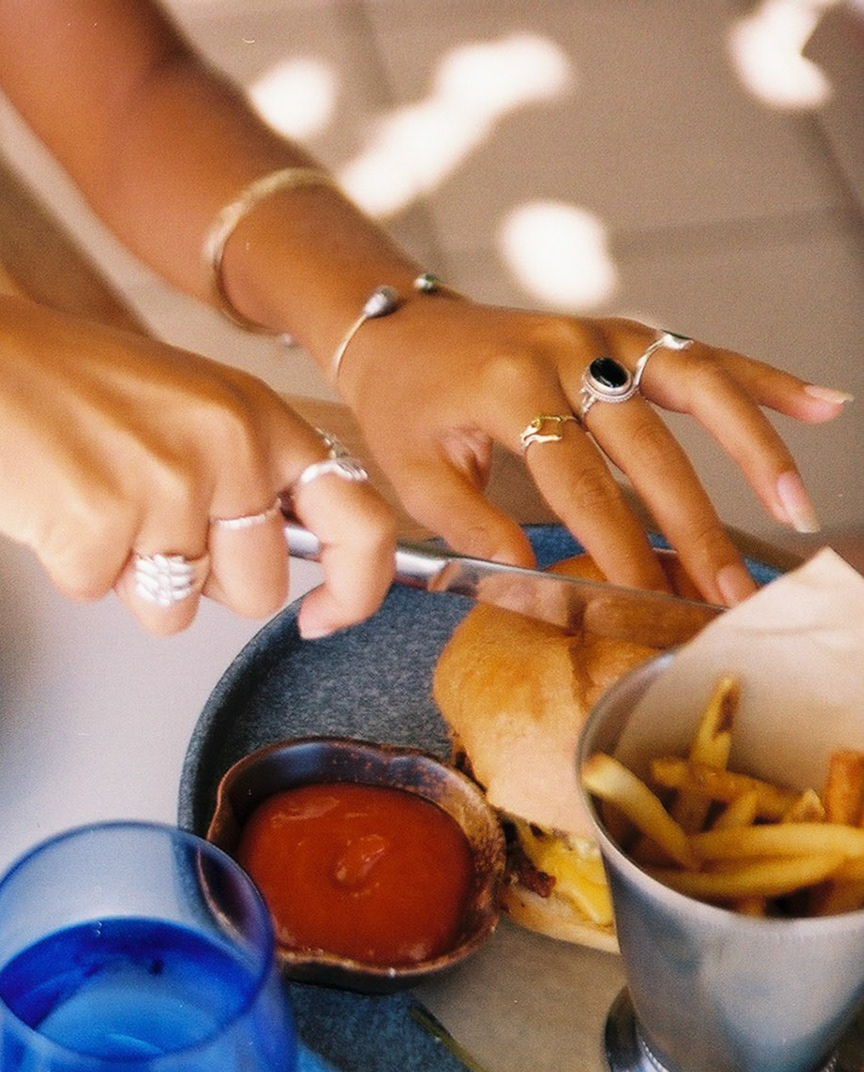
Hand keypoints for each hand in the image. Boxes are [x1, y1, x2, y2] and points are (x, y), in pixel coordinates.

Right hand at [0, 282, 394, 637]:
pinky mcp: (99, 531)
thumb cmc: (53, 377)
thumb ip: (243, 465)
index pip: (359, 518)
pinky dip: (71, 567)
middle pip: (258, 590)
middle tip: (143, 520)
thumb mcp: (181, 399)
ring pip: (178, 611)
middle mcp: (225, 450)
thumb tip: (280, 549)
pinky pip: (102, 596)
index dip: (357, 585)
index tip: (326, 615)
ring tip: (91, 505)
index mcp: (254, 414)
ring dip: (132, 580)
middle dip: (205, 581)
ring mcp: (163, 492)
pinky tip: (51, 506)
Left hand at [336, 295, 850, 604]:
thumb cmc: (403, 404)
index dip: (619, 544)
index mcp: (508, 386)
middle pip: (650, 447)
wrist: (397, 326)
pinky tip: (822, 405)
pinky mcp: (621, 334)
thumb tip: (528, 579)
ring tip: (793, 508)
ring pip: (697, 388)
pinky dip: (763, 380)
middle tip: (727, 590)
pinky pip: (701, 356)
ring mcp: (600, 336)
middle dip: (694, 526)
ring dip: (754, 450)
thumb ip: (469, 524)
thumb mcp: (411, 470)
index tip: (648, 597)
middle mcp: (565, 351)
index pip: (578, 481)